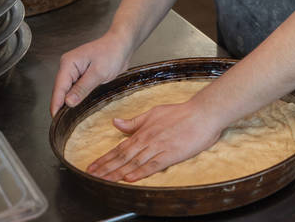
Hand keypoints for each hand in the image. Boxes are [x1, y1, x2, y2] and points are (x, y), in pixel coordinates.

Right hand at [50, 32, 132, 115]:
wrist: (122, 45)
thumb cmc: (112, 53)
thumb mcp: (98, 72)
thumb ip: (82, 88)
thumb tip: (68, 102)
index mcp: (69, 63)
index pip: (59, 87)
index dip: (56, 104)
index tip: (55, 119)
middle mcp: (69, 67)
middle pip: (61, 90)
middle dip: (60, 105)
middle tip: (62, 124)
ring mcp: (75, 71)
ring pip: (67, 91)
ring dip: (67, 103)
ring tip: (67, 120)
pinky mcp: (82, 75)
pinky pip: (75, 89)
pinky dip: (75, 98)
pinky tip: (76, 109)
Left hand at [86, 99, 225, 182]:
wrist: (203, 112)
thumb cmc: (181, 112)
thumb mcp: (154, 113)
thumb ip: (134, 122)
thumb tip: (115, 122)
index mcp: (143, 131)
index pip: (119, 147)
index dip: (105, 158)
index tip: (92, 167)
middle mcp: (148, 140)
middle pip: (123, 156)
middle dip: (106, 168)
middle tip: (91, 176)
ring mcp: (159, 147)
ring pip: (134, 162)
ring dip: (117, 172)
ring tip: (103, 180)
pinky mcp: (171, 154)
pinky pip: (153, 165)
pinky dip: (140, 172)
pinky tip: (129, 178)